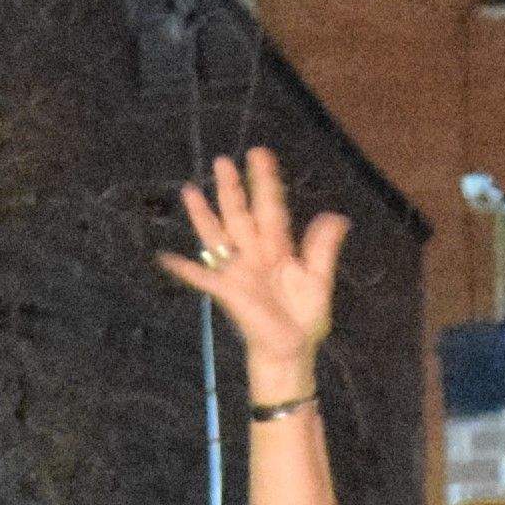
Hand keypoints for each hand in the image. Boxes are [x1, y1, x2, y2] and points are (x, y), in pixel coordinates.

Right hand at [164, 150, 344, 393]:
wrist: (291, 350)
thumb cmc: (304, 317)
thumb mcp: (318, 279)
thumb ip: (323, 248)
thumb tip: (338, 216)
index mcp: (277, 247)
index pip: (269, 208)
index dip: (265, 182)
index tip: (261, 154)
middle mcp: (253, 252)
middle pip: (239, 214)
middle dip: (232, 189)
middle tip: (223, 161)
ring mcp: (237, 270)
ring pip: (218, 235)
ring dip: (204, 214)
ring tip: (191, 189)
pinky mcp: (227, 291)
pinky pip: (202, 277)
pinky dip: (185, 269)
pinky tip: (166, 257)